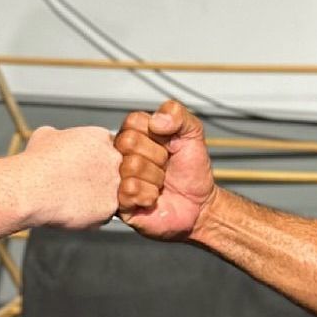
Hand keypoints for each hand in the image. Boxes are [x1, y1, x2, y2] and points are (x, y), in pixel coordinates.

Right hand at [18, 125, 120, 228]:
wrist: (32, 187)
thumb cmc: (36, 162)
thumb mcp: (46, 135)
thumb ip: (61, 136)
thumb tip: (57, 137)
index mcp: (100, 138)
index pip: (107, 147)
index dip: (93, 159)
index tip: (81, 167)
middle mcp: (113, 159)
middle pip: (113, 169)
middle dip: (98, 177)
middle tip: (78, 183)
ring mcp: (114, 185)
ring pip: (111, 193)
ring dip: (97, 196)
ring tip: (74, 198)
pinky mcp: (110, 208)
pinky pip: (105, 213)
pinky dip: (92, 215)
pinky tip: (75, 210)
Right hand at [115, 100, 215, 240]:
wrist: (200, 203)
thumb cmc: (191, 169)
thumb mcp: (192, 132)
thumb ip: (176, 113)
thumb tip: (156, 120)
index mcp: (134, 134)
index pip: (132, 121)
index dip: (156, 133)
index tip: (167, 143)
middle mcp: (121, 155)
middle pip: (128, 141)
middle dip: (157, 155)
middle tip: (165, 165)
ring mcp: (117, 178)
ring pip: (130, 166)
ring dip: (155, 177)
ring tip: (161, 183)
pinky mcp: (118, 203)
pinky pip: (129, 189)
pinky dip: (149, 194)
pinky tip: (153, 198)